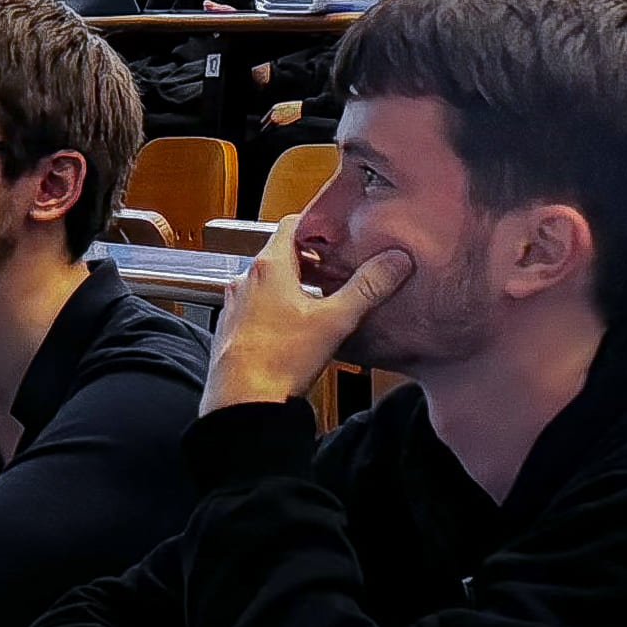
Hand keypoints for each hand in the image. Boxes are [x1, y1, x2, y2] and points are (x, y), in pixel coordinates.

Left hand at [201, 215, 411, 414]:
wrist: (242, 403)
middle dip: (312, 260)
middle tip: (339, 269)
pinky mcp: (232, 329)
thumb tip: (393, 261)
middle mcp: (246, 280)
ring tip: (322, 301)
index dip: (319, 226)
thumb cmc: (279, 361)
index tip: (339, 235)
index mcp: (269, 267)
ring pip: (269, 282)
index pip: (293, 223)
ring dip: (294, 285)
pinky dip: (276, 308)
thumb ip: (367, 287)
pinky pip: (256, 306)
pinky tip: (295, 330)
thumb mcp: (335, 320)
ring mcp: (235, 304)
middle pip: (282, 254)